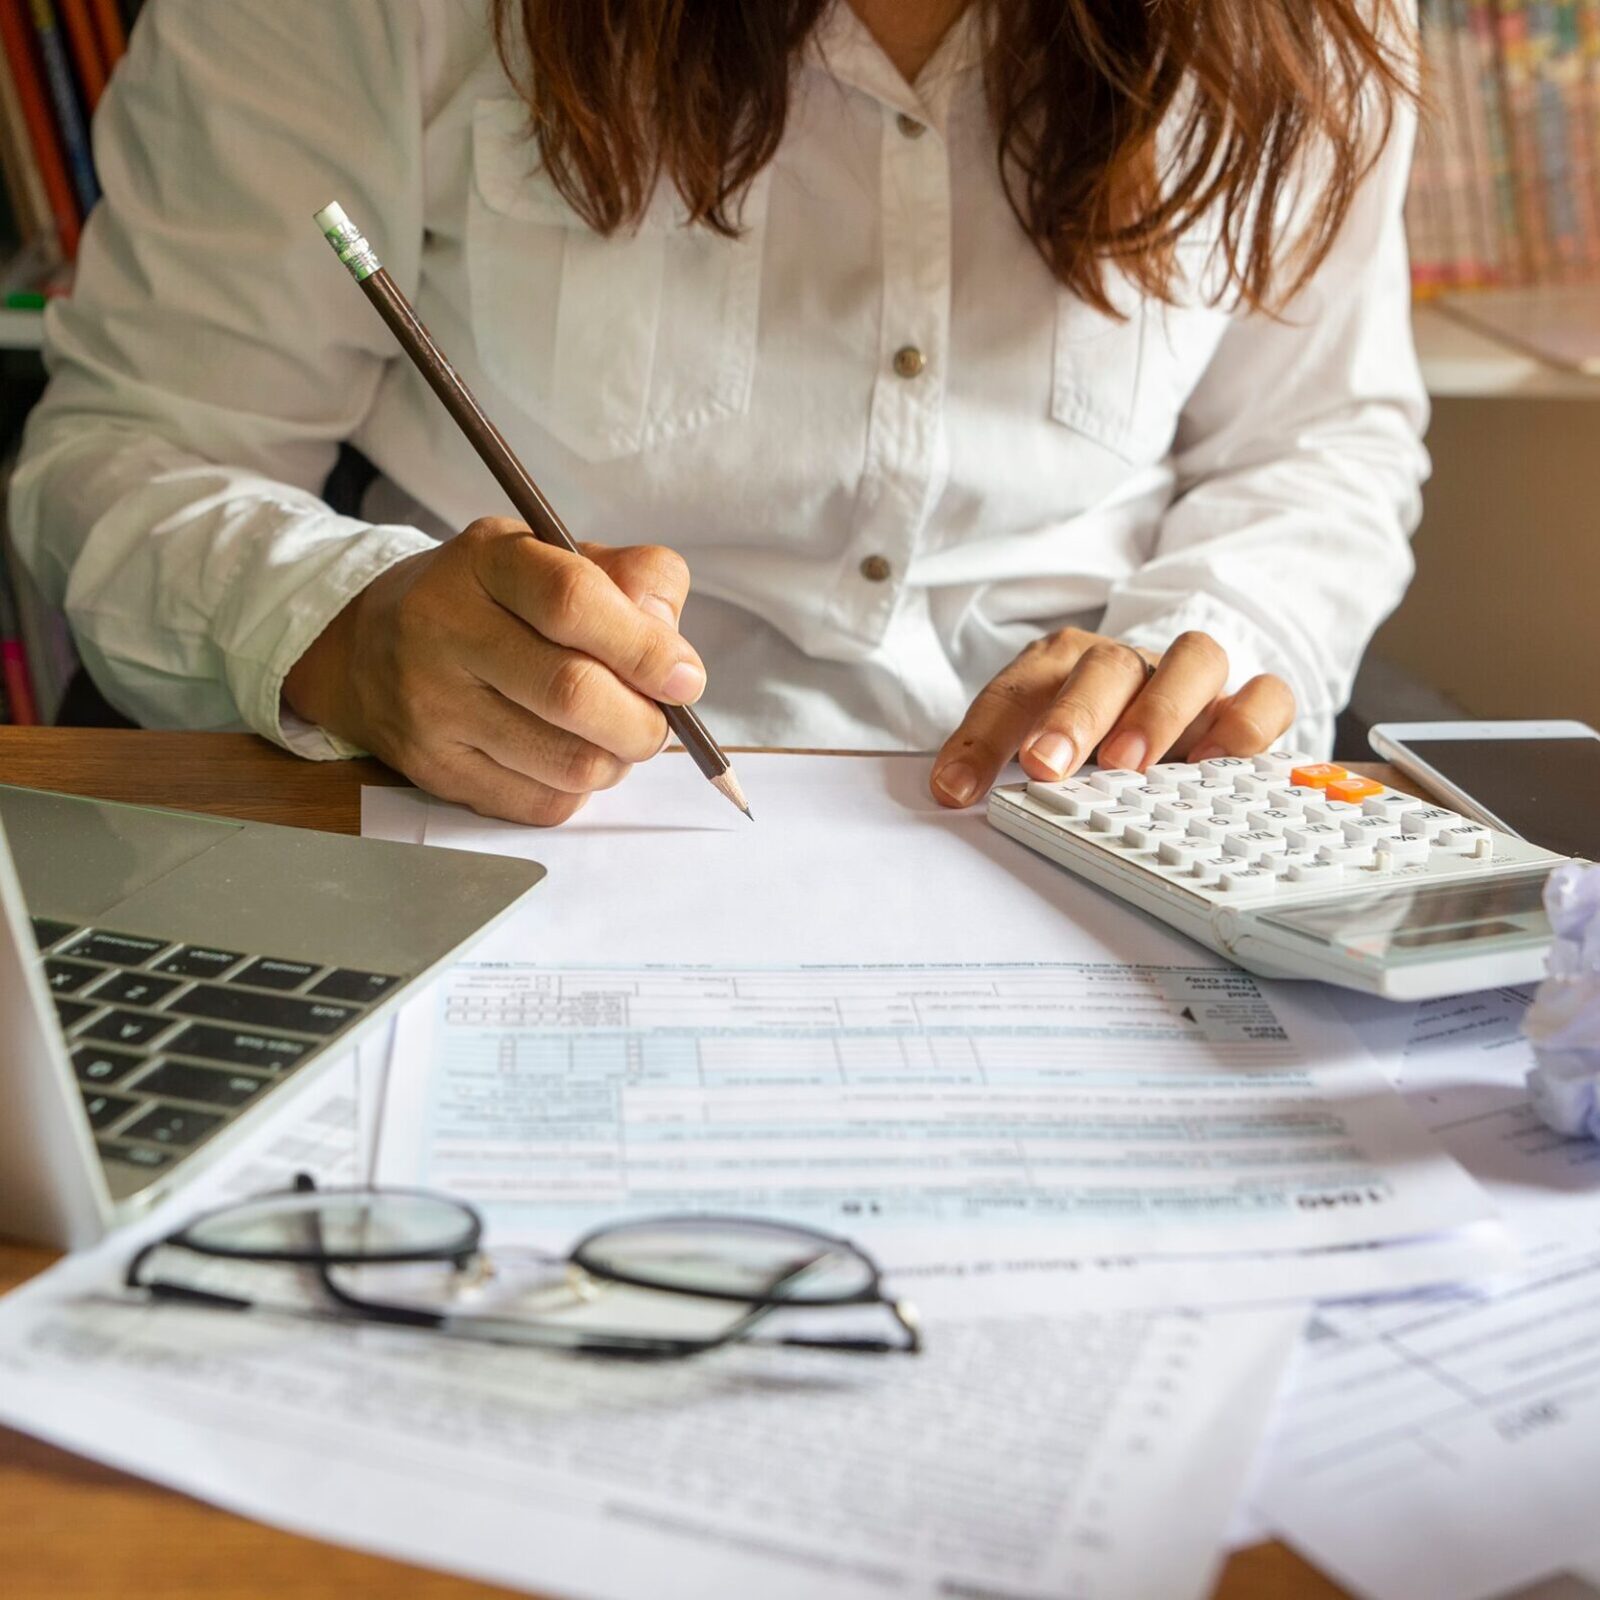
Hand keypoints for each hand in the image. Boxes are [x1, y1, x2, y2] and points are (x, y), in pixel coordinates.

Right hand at [283, 518, 704, 824]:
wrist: (373, 647)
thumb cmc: (495, 600)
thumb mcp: (558, 559)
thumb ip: (633, 581)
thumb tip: (675, 656)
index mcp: (486, 560)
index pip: (572, 601)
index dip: (645, 648)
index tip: (685, 679)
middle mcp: (444, 628)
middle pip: (572, 693)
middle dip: (643, 721)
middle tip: (659, 721)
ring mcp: (432, 705)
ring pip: (567, 762)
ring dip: (617, 760)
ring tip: (614, 737)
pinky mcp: (434, 769)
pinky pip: (542, 804)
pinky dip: (578, 790)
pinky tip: (569, 756)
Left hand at [930, 628, 1294, 806]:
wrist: (1165, 701)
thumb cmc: (1090, 734)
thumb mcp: (1035, 745)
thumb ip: (998, 762)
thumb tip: (953, 795)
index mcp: (1061, 665)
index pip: (1014, 691)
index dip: (980, 739)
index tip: (955, 789)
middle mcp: (1129, 664)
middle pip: (1105, 665)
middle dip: (1074, 716)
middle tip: (1046, 765)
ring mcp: (1191, 680)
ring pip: (1193, 659)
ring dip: (1160, 710)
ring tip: (1131, 764)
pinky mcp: (1245, 703)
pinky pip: (1267, 695)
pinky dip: (1245, 725)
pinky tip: (1214, 765)